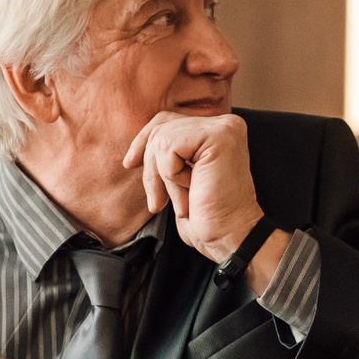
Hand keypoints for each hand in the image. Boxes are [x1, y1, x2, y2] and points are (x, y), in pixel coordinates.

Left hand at [122, 111, 264, 262]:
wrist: (228, 237)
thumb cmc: (206, 216)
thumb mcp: (180, 178)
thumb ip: (170, 154)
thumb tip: (138, 145)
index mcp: (217, 131)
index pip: (167, 120)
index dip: (143, 141)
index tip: (130, 164)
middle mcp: (225, 124)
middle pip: (162, 126)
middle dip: (150, 165)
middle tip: (158, 202)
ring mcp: (223, 128)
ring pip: (162, 138)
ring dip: (163, 177)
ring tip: (182, 201)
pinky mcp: (218, 137)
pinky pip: (169, 148)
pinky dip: (171, 176)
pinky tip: (191, 191)